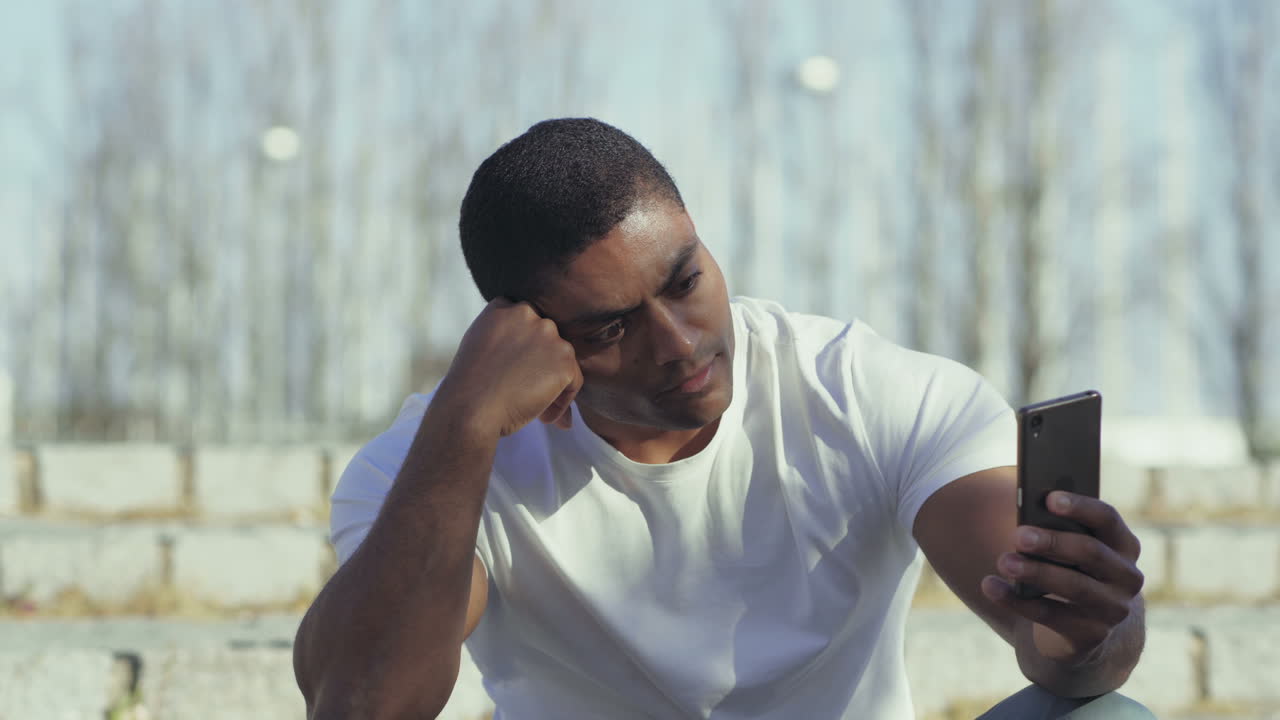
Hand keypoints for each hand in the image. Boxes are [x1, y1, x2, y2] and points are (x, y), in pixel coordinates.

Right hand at [434, 298, 582, 437]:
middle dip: (540, 364)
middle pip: (547, 339)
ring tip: (534, 405)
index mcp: (504, 308)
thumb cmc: (469, 385)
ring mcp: (549, 335)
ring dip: (552, 381)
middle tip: (523, 389)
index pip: (527, 322)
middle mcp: (529, 314)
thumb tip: (528, 351)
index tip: (515, 370)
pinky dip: (563, 400)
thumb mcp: (479, 343)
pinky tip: (545, 415)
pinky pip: (574, 381)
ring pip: (562, 359)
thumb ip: (503, 335)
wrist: (471, 408)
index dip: (525, 348)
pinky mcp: (564, 360)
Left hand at [980, 491, 1144, 666]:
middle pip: (1090, 552)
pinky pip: (1050, 615)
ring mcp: (1113, 609)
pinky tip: (991, 586)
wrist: (1083, 627)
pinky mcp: (1091, 635)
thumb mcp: (1068, 550)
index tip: (1049, 499)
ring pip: (1074, 586)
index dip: (1080, 507)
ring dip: (1035, 572)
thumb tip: (1026, 520)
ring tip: (1003, 561)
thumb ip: (1057, 531)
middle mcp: (1127, 577)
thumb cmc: (1070, 570)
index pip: (1108, 518)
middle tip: (1019, 535)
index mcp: (1124, 545)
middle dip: (1052, 542)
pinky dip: (1016, 601)